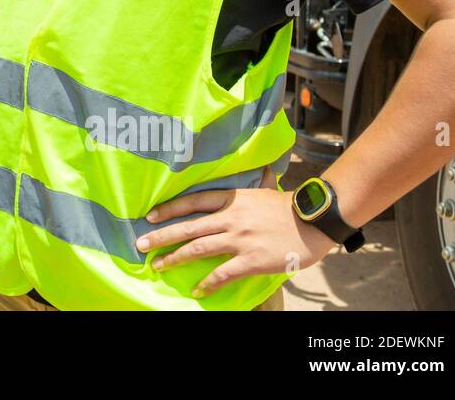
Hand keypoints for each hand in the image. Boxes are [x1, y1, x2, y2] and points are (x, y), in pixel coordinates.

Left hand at [133, 180, 339, 297]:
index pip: (192, 202)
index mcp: (231, 199)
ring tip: (158, 265)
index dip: (169, 209)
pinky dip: (208, 282)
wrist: (313, 222)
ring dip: (175, 258)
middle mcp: (230, 217)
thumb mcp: (264, 189)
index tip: (150, 216)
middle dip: (161, 236)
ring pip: (199, 248)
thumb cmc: (288, 206)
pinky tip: (197, 289)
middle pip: (188, 227)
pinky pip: (223, 272)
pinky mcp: (251, 259)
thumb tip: (258, 163)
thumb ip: (252, 183)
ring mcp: (239, 239)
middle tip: (141, 245)